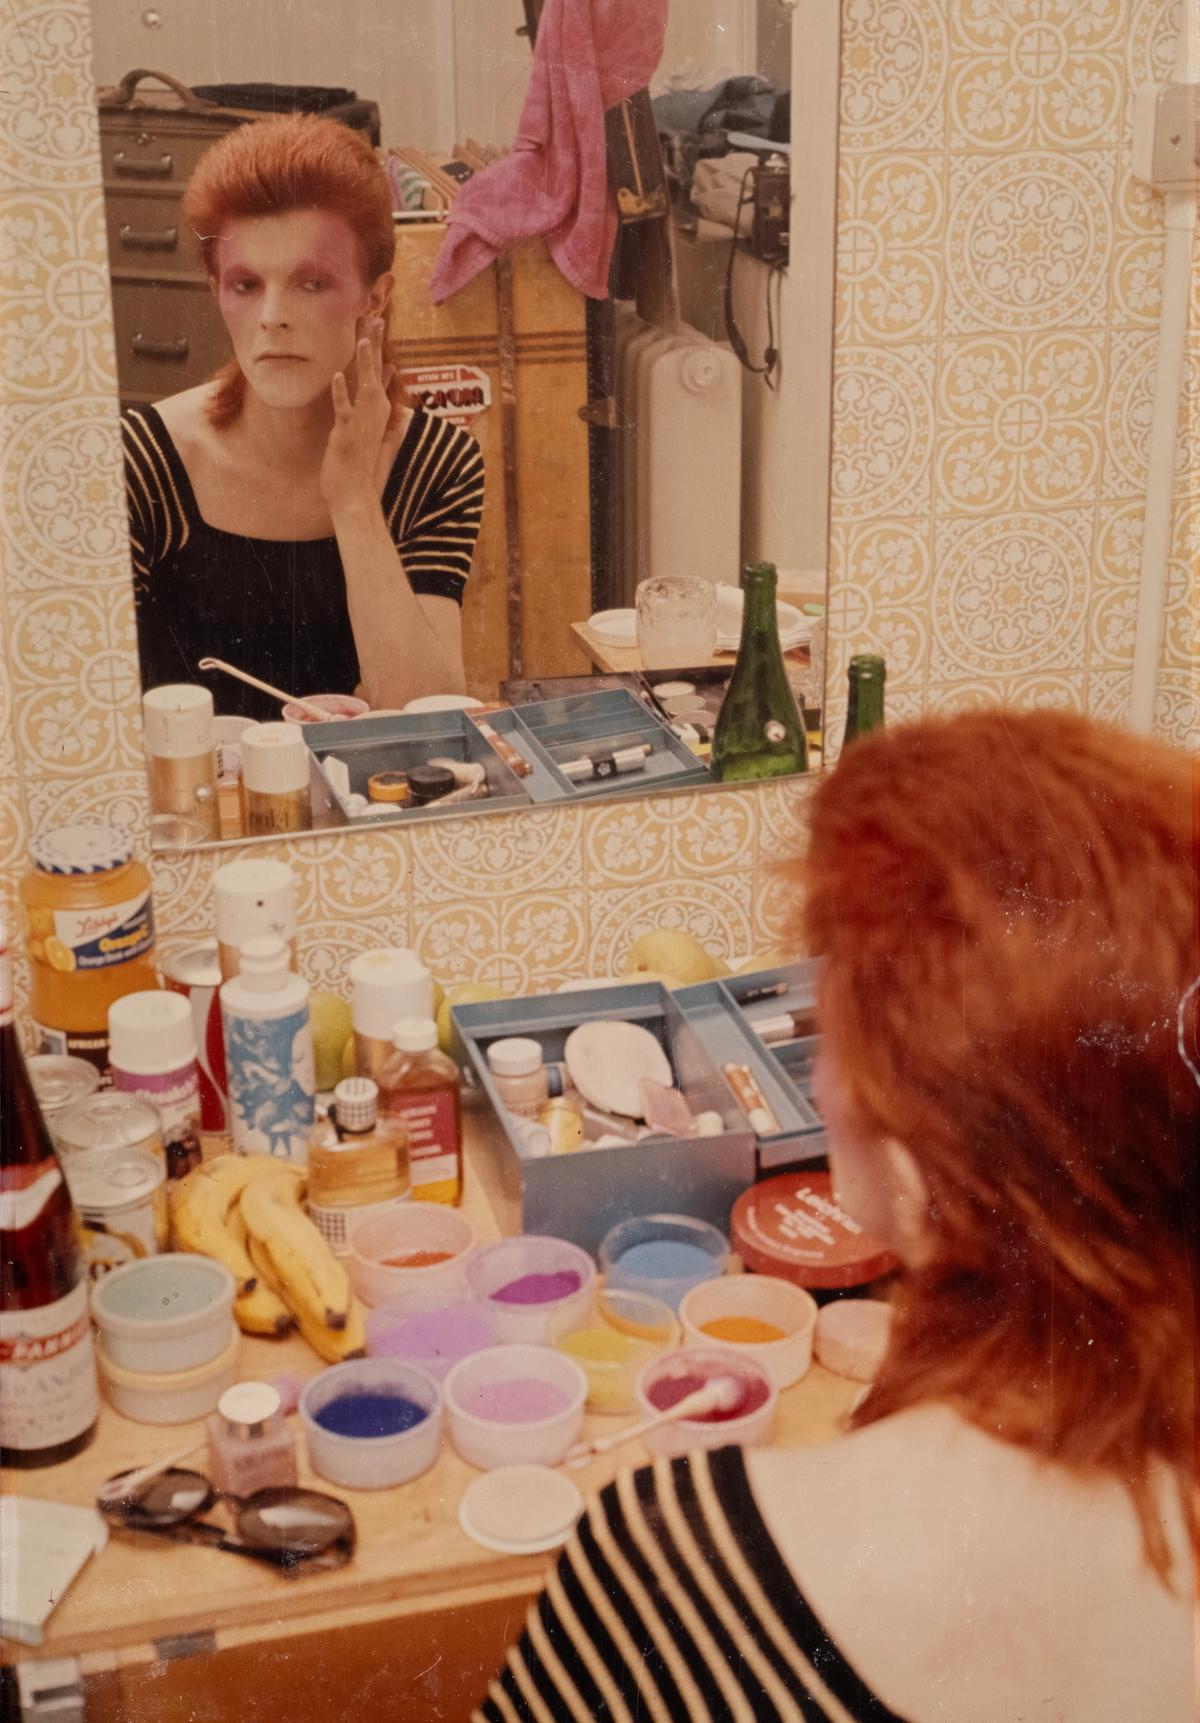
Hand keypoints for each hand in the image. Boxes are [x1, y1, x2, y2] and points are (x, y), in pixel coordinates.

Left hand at [319, 317, 395, 513]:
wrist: (354, 491)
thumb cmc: (358, 458)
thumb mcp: (370, 421)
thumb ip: (377, 394)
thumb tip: (386, 371)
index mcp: (377, 406)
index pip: (379, 368)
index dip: (377, 344)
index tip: (377, 318)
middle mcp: (374, 411)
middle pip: (375, 370)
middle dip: (375, 344)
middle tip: (375, 316)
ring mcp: (362, 422)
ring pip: (365, 386)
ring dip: (364, 363)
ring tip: (363, 339)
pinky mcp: (348, 433)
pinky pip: (344, 409)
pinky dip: (341, 393)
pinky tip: (337, 376)